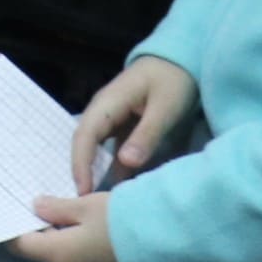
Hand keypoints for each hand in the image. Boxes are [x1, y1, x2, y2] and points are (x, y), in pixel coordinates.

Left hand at [7, 191, 123, 261]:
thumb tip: (35, 207)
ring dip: (56, 237)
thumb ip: (56, 208)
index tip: (8, 210)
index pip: (21, 246)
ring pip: (59, 256)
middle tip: (33, 204)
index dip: (12, 228)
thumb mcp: (85, 205)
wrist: (161, 241)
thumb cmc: (119, 220)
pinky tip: (78, 226)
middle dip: (36, 230)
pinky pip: (77, 260)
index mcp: (59, 254)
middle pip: (40, 252)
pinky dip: (72, 244)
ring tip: (57, 211)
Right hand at [65, 53, 194, 197]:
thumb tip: (126, 163)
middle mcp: (103, 110)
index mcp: (108, 103)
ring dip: (95, 170)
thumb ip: (146, 135)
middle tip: (85, 202)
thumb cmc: (173, 80)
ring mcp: (112, 117)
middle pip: (84, 143)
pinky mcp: (123, 125)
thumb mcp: (165, 108)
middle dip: (81, 171)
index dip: (80, 163)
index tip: (82, 191)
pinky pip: (111, 148)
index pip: (84, 135)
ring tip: (97, 200)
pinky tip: (118, 186)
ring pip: (96, 147)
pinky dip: (112, 166)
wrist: (181, 59)